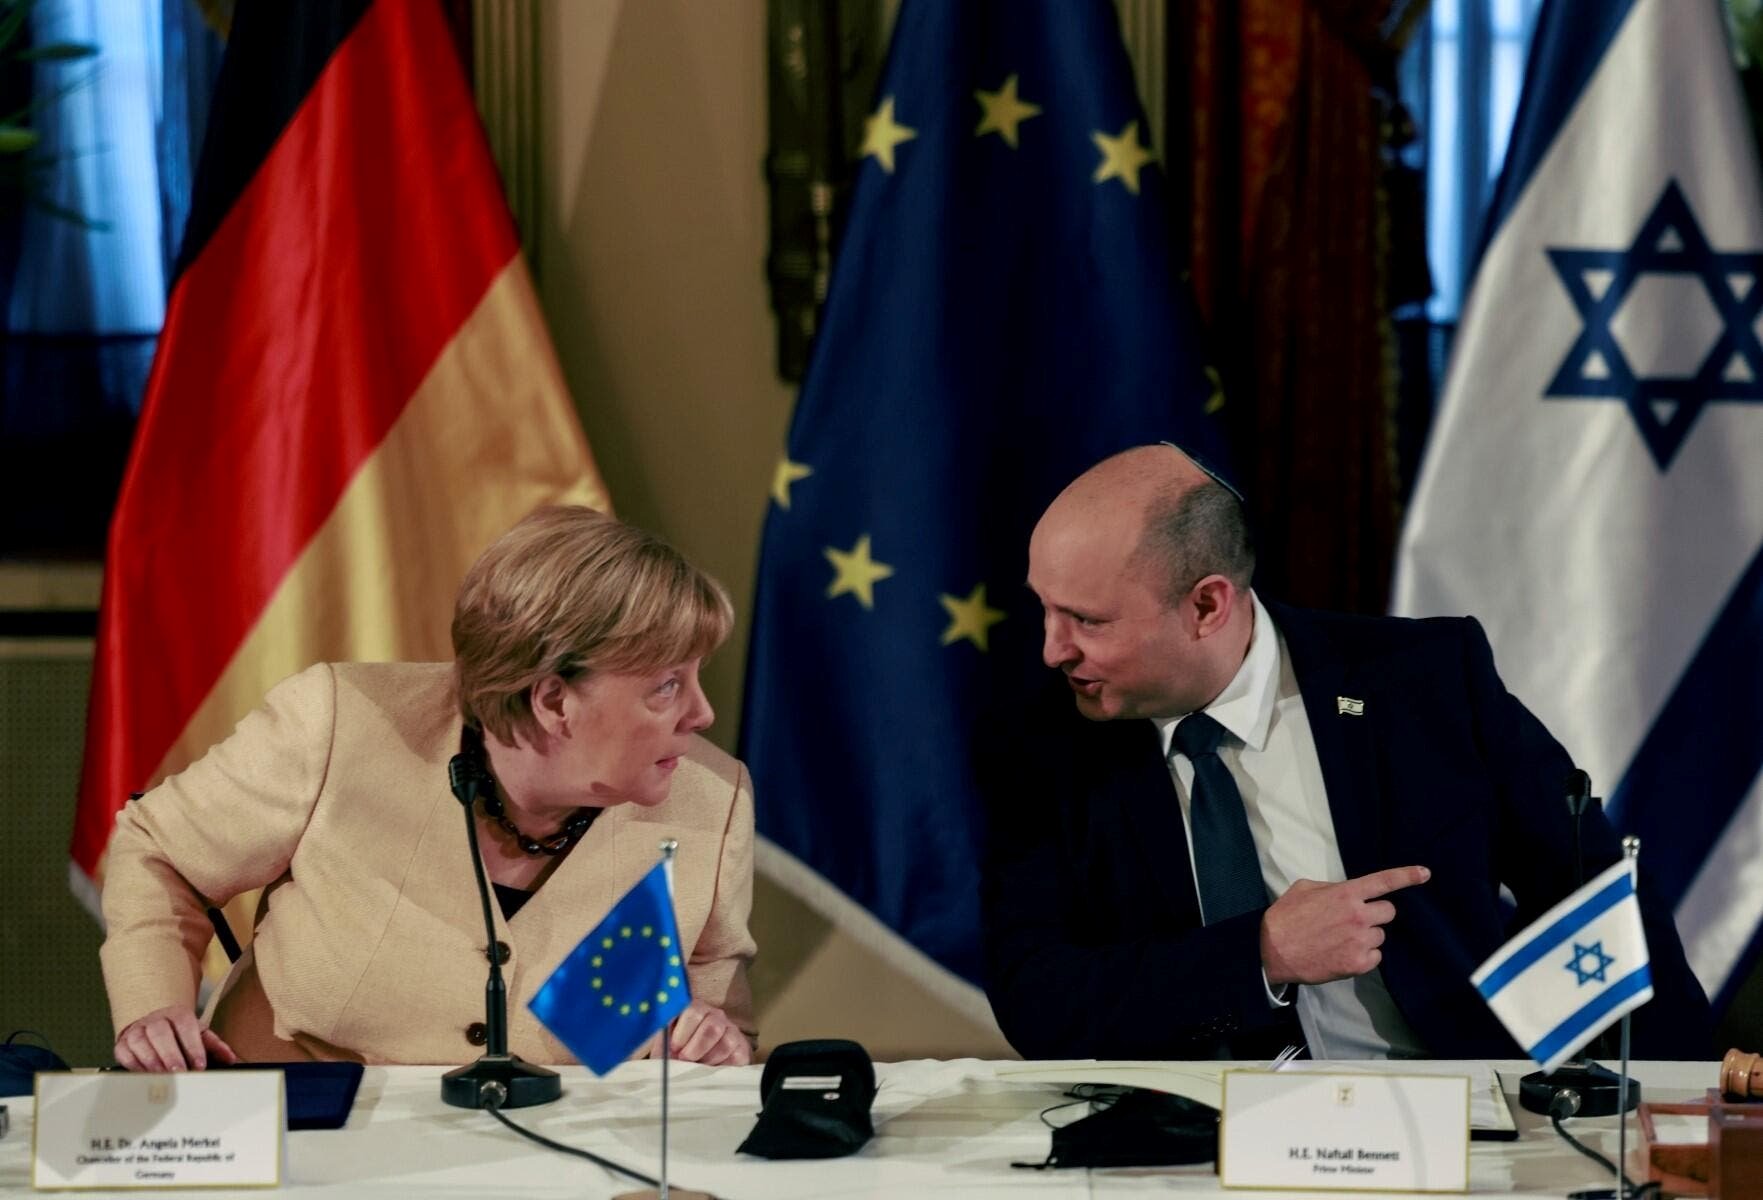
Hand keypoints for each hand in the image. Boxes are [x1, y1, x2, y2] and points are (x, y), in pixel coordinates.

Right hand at [114, 1005, 238, 1071]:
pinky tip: (146, 1074)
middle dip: (170, 1054)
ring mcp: (137, 1030)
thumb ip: (215, 1046)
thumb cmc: (179, 1034)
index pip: (186, 1026)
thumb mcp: (199, 1034)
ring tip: (163, 1076)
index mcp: (178, 1014)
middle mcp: (156, 1020)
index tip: (199, 1065)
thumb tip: (231, 1058)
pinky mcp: (122, 1043)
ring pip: (140, 1042)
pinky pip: (125, 1053)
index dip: (193, 1046)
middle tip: (180, 1072)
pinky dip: (135, 1065)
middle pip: (160, 1033)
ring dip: (152, 1061)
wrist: (152, 1026)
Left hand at [666, 1000, 750, 1065]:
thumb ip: (660, 1040)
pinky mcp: (741, 1048)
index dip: (683, 1031)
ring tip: (697, 1066)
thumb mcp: (666, 1045)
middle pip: (712, 1025)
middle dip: (696, 1047)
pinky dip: (720, 1065)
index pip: (693, 1010)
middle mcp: (715, 1016)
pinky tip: (710, 1068)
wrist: (698, 1066)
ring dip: (707, 1058)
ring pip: (725, 1042)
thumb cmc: (678, 1053)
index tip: (674, 1048)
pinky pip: (734, 1056)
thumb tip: (651, 1042)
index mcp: (695, 1009)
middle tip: (685, 1059)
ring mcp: (731, 1030)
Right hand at [1261, 865, 1430, 985]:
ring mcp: (1360, 941)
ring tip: (1342, 940)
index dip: (1407, 876)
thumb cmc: (1285, 918)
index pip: (1384, 881)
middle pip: (1389, 912)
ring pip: (1381, 936)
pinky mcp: (1358, 963)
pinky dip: (1363, 956)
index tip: (1425, 873)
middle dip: (1376, 914)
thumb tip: (1345, 893)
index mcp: (1345, 893)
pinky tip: (1343, 953)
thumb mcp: (1303, 889)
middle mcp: (1358, 915)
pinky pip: (1375, 956)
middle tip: (1355, 920)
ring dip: (1367, 936)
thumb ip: (1331, 888)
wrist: (1273, 953)